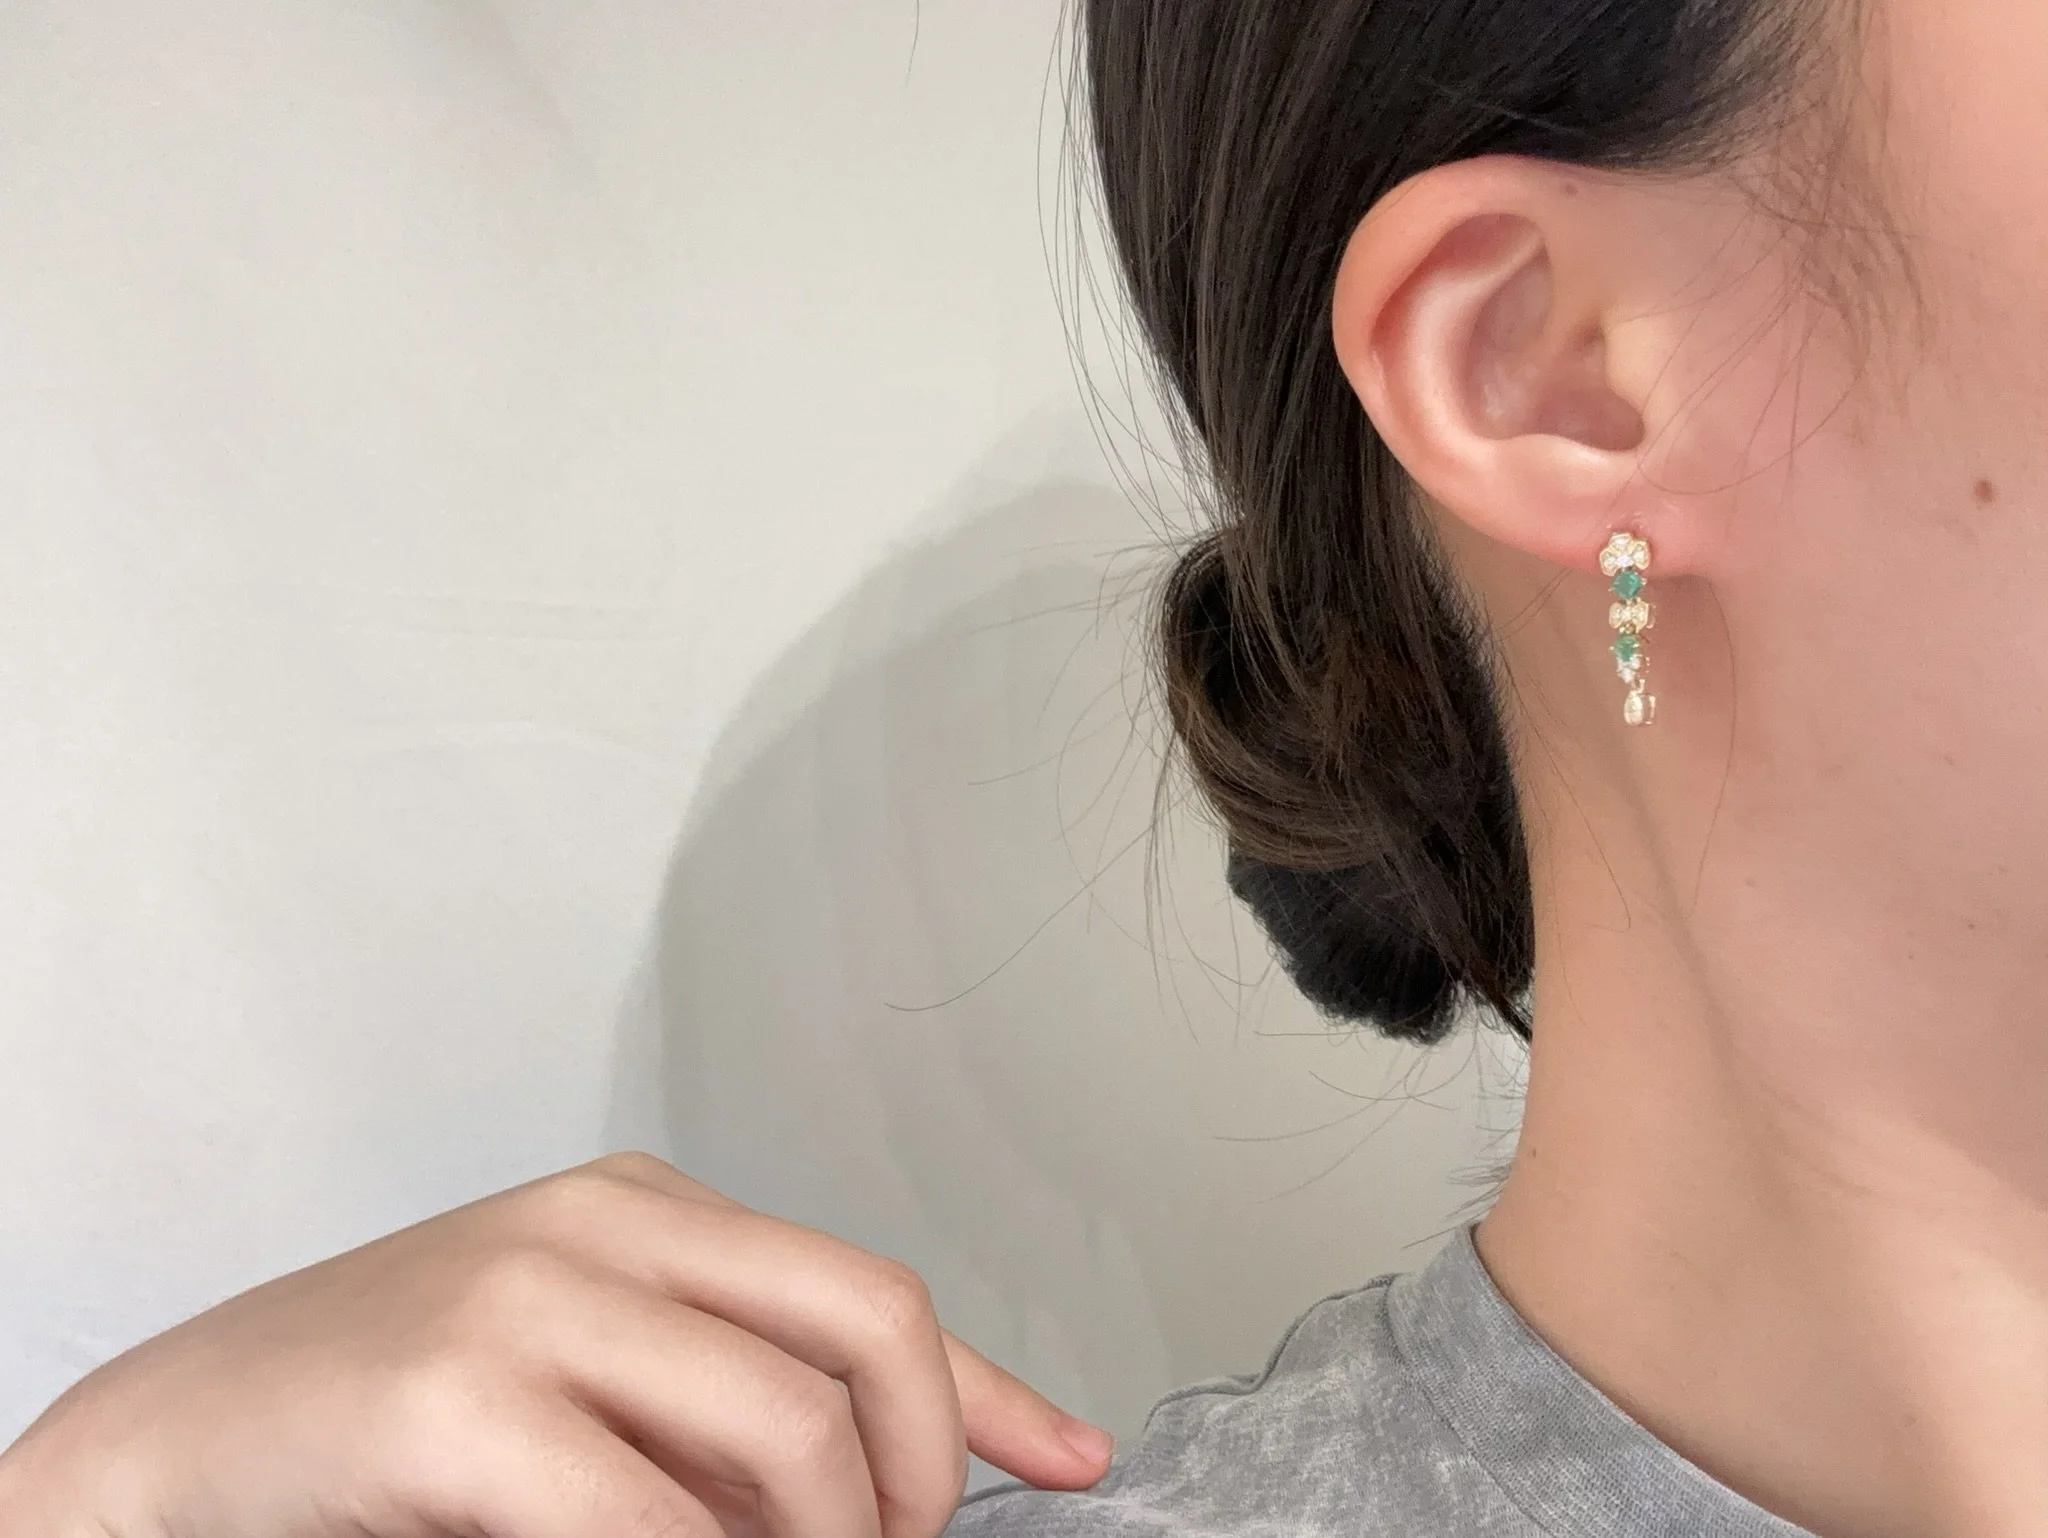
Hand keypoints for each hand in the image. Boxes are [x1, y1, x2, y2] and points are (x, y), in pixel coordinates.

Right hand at [0, 1152, 1113, 1537]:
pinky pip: (649, 1521)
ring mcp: (528, 1299)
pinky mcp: (454, 1398)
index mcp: (647, 1211)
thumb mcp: (595, 1380)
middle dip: (915, 1480)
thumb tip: (897, 1486)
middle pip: (862, 1336)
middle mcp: (603, 1228)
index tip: (1071, 1465)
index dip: (991, 1396)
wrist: (175, 1445)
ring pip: (783, 1433)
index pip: (871, 1292)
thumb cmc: (391, 1420)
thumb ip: (729, 1406)